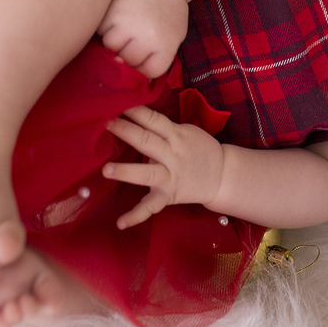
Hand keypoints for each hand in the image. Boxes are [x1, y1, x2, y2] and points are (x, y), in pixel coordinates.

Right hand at [98, 0, 189, 78]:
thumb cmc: (169, 11)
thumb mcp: (174, 36)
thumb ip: (159, 57)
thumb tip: (139, 78)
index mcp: (165, 46)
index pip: (149, 72)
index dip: (144, 67)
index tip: (143, 58)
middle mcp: (146, 38)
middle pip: (127, 60)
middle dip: (128, 54)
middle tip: (133, 41)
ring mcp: (128, 25)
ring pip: (110, 46)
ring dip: (115, 41)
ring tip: (124, 30)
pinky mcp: (112, 12)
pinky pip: (102, 30)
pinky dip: (106, 28)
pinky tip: (117, 20)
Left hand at [102, 106, 224, 228]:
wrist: (222, 175)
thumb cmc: (199, 148)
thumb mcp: (186, 132)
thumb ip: (164, 128)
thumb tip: (135, 115)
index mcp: (176, 135)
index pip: (154, 120)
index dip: (137, 111)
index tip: (118, 102)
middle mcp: (172, 155)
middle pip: (147, 141)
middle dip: (126, 132)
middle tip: (105, 123)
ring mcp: (170, 177)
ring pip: (147, 174)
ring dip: (127, 172)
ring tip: (106, 170)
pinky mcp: (169, 196)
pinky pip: (151, 207)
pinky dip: (136, 215)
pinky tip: (120, 223)